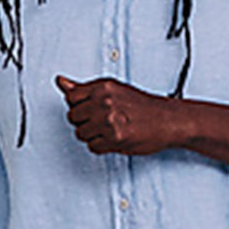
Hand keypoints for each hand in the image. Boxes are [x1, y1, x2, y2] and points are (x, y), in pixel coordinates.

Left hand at [56, 76, 191, 155]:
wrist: (167, 120)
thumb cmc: (142, 106)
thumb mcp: (112, 90)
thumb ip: (84, 89)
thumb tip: (60, 82)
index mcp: (103, 87)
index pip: (71, 98)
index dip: (79, 107)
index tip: (90, 109)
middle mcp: (104, 101)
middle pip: (73, 117)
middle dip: (85, 122)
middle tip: (102, 121)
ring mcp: (109, 120)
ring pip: (81, 134)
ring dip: (93, 136)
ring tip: (109, 130)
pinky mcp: (115, 138)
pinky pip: (93, 147)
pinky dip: (101, 147)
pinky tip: (113, 139)